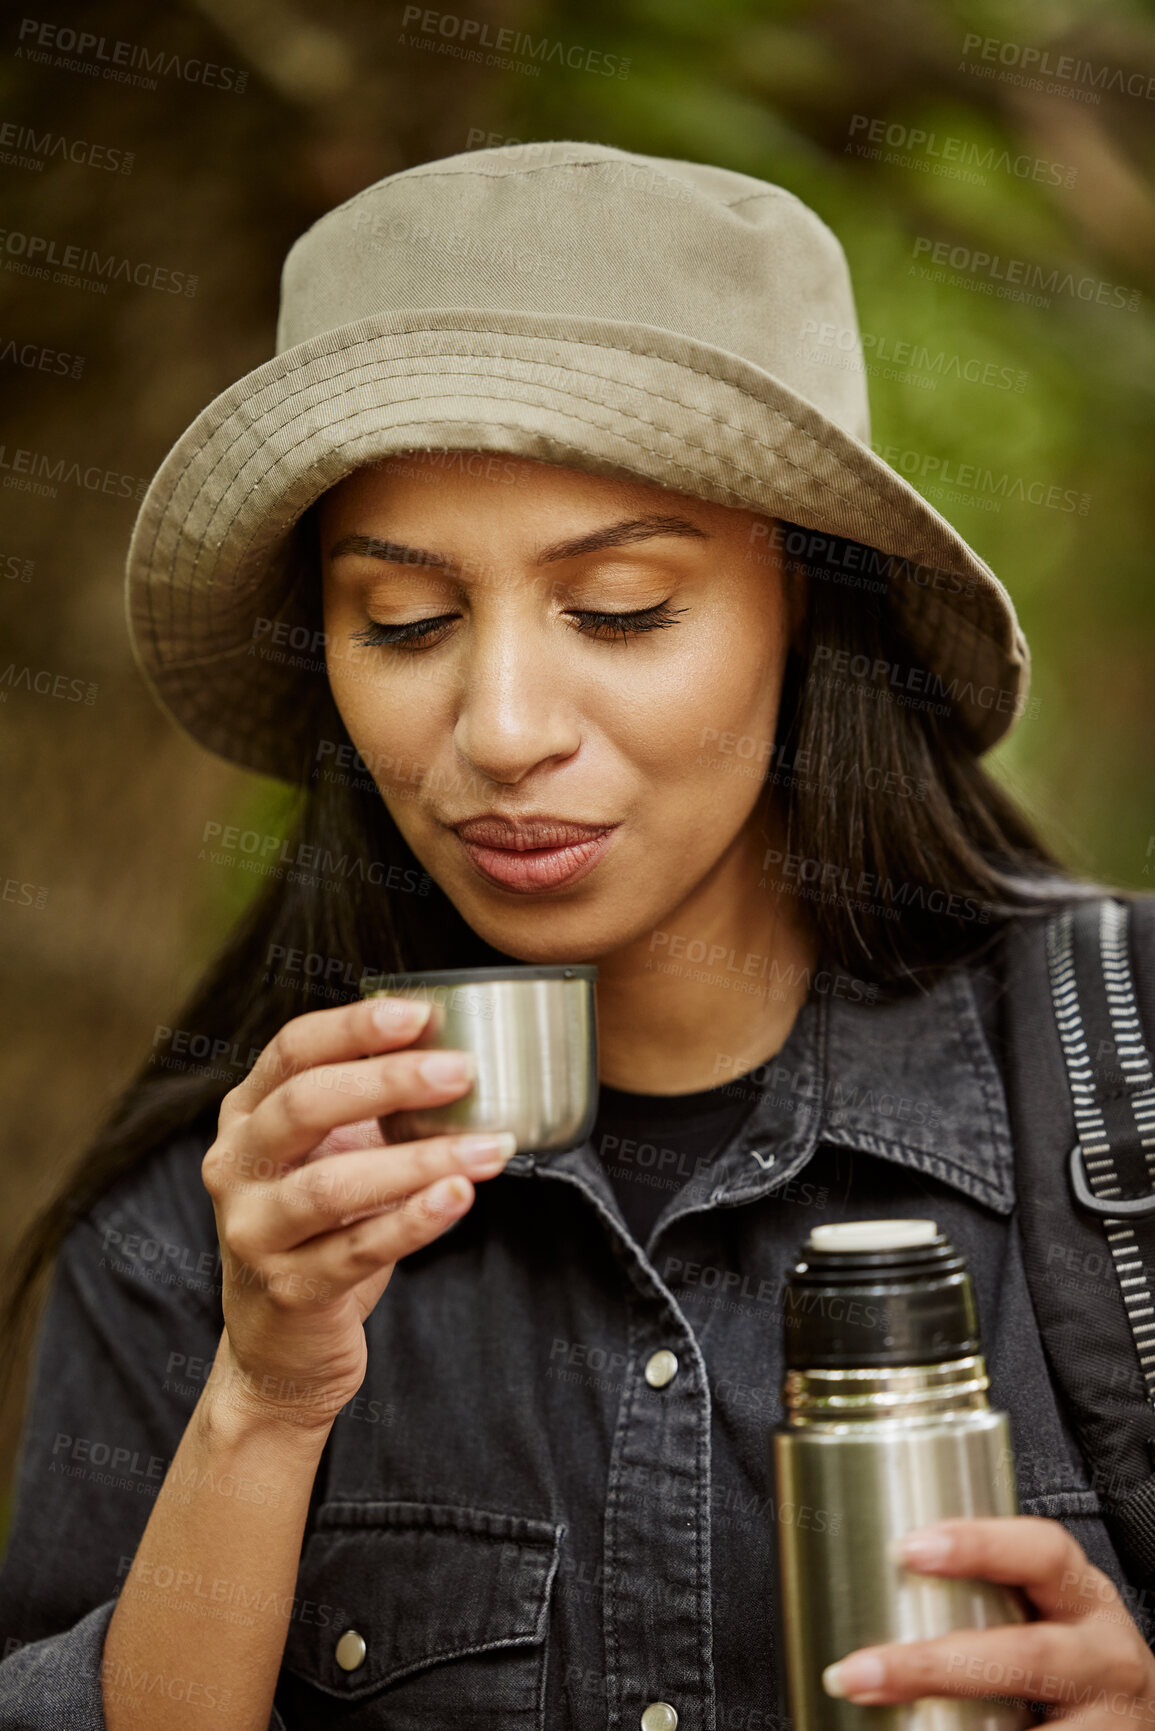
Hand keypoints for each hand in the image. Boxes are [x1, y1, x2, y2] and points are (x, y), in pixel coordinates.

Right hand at [201, 995, 516, 1432]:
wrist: (280, 1347)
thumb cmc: (321, 1227)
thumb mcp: (329, 1153)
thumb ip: (369, 1106)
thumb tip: (458, 1050)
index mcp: (247, 1114)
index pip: (293, 1050)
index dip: (355, 1028)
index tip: (422, 1014)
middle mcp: (235, 1165)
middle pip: (305, 1105)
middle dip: (388, 1082)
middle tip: (462, 1073)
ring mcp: (252, 1230)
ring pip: (331, 1185)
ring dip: (418, 1161)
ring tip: (488, 1148)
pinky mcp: (286, 1290)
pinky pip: (355, 1250)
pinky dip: (412, 1222)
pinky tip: (458, 1197)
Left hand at [822, 1516, 1154, 1723]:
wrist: (1133, 1719)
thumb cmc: (1065, 1651)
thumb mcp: (1042, 1607)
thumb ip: (980, 1590)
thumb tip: (867, 1576)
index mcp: (1082, 1597)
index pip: (1042, 1552)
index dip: (978, 1545)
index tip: (907, 1549)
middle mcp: (1105, 1655)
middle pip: (1027, 1657)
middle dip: (936, 1667)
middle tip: (859, 1673)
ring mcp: (1109, 1718)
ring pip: (1036, 1730)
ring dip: (947, 1726)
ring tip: (876, 1707)